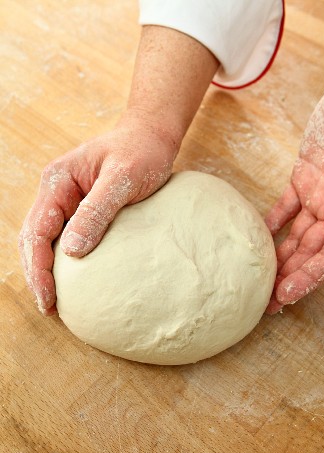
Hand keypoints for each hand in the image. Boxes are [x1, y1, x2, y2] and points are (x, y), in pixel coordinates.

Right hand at [19, 113, 177, 314]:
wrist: (152, 136)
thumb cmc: (141, 151)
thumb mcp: (122, 179)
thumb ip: (96, 211)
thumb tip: (72, 252)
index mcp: (58, 182)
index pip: (37, 231)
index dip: (38, 267)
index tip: (48, 297)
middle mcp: (56, 192)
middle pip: (34, 238)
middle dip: (37, 274)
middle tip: (49, 306)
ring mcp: (68, 200)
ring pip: (46, 240)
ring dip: (47, 270)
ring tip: (54, 300)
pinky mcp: (83, 208)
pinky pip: (66, 236)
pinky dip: (64, 260)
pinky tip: (73, 279)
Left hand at [265, 84, 323, 313]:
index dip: (307, 279)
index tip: (283, 296)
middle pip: (310, 253)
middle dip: (288, 277)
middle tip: (264, 299)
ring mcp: (321, 197)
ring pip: (297, 235)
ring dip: (279, 256)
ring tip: (257, 277)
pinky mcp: (305, 179)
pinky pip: (287, 207)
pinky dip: (273, 222)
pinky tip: (258, 237)